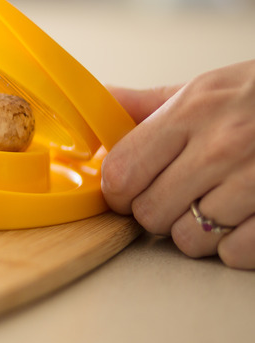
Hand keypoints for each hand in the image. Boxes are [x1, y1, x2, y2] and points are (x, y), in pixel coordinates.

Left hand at [103, 59, 254, 268]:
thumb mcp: (205, 88)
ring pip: (188, 239)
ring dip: (196, 231)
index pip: (121, 172)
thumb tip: (101, 101)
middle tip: (178, 195)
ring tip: (216, 204)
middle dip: (156, 211)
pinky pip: (234, 254)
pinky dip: (235, 245)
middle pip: (149, 213)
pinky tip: (244, 218)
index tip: (128, 190)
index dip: (117, 190)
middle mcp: (221, 146)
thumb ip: (147, 104)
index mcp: (191, 112)